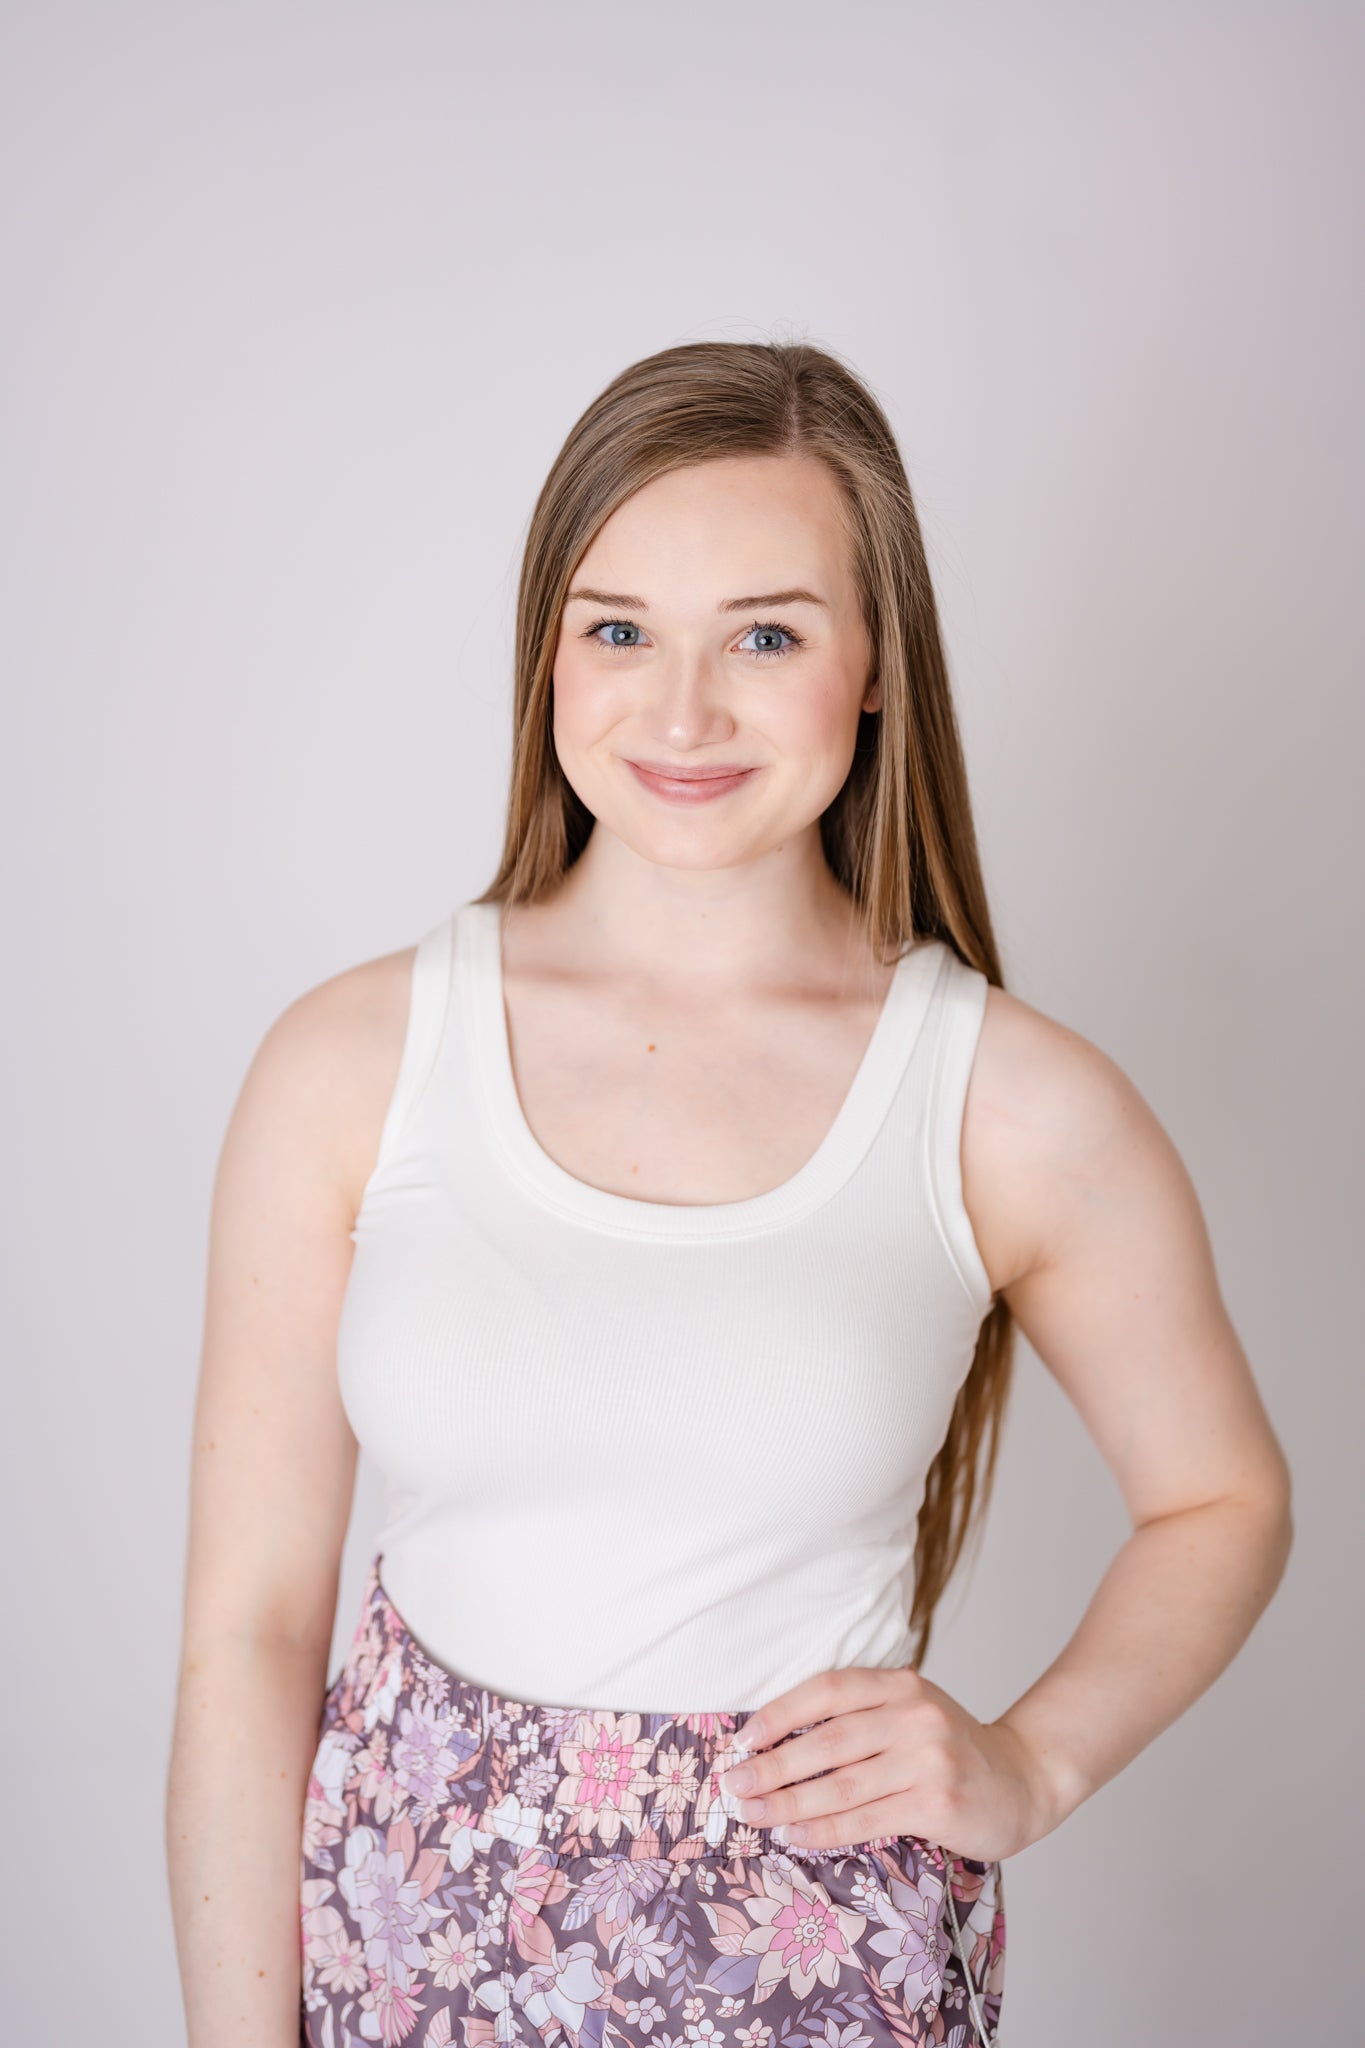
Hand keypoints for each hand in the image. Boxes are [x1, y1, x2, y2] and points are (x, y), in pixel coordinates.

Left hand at [716, 1664, 1064, 1862]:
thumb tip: (777, 1743)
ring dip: (787, 1803)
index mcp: (901, 1684)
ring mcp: (929, 1759)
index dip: (780, 1713)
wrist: (1022, 1779)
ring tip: (752, 1813)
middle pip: (827, 1741)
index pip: (828, 1690)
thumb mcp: (910, 1712)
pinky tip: (794, 1835)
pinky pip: (865, 1819)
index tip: (743, 1739)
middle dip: (773, 1766)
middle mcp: (914, 1715)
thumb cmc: (950, 1749)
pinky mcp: (937, 1803)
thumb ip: (860, 1717)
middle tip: (734, 1784)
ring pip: (841, 1784)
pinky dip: (823, 1830)